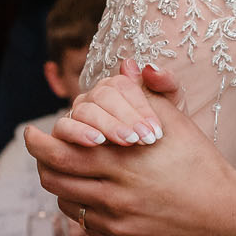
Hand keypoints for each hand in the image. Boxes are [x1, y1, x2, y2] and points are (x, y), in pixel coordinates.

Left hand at [26, 58, 235, 235]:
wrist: (227, 217)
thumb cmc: (202, 165)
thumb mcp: (177, 123)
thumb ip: (145, 95)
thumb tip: (126, 67)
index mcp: (121, 160)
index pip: (59, 151)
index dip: (38, 142)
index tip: (32, 133)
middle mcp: (113, 194)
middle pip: (54, 179)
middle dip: (40, 162)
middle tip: (39, 150)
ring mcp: (116, 224)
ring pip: (67, 204)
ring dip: (63, 187)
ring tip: (70, 174)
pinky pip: (89, 228)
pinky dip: (86, 211)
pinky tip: (97, 199)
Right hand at [51, 59, 175, 147]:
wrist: (152, 167)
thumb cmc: (158, 136)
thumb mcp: (171, 112)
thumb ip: (166, 85)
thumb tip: (151, 69)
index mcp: (117, 86)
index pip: (123, 86)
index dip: (140, 107)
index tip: (156, 129)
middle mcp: (93, 97)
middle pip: (102, 97)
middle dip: (125, 118)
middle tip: (143, 139)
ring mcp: (76, 114)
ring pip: (83, 111)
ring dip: (105, 125)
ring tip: (126, 141)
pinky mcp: (63, 135)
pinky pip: (63, 128)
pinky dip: (78, 133)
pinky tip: (96, 142)